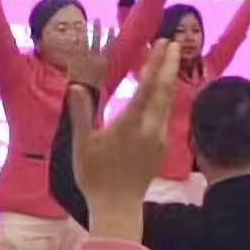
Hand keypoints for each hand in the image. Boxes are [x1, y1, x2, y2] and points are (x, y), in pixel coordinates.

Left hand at [67, 20, 113, 91]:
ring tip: (90, 21)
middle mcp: (97, 59)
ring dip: (89, 30)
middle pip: (98, 41)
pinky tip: (78, 29)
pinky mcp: (76, 59)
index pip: (110, 47)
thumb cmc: (92, 93)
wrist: (82, 94)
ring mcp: (86, 57)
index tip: (112, 29)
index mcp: (105, 65)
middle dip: (98, 30)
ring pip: (88, 40)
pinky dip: (78, 37)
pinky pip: (78, 45)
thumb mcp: (102, 83)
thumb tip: (107, 69)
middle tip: (98, 20)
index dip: (111, 37)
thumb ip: (103, 74)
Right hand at [69, 41, 181, 240]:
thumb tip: (74, 87)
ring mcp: (159, 138)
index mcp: (131, 124)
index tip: (163, 44)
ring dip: (168, 81)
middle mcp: (151, 128)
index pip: (148, 86)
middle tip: (175, 43)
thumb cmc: (95, 176)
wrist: (117, 206)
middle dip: (170, 65)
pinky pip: (164, 117)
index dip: (156, 63)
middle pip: (165, 90)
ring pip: (167, 103)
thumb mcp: (83, 143)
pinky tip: (160, 95)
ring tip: (169, 63)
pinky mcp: (161, 148)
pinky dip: (164, 100)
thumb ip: (81, 113)